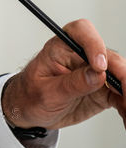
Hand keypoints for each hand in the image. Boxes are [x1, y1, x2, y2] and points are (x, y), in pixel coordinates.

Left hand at [1, 19, 125, 131]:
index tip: (100, 66)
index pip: (81, 32)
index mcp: (62, 47)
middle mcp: (81, 56)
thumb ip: (71, 83)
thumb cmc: (31, 94)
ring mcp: (94, 73)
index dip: (94, 44)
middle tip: (124, 92)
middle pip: (108, 57)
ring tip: (125, 110)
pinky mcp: (102, 90)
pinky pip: (120, 95)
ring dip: (125, 91)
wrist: (30, 109)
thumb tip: (96, 74)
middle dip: (121, 74)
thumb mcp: (46, 92)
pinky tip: (125, 115)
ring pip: (119, 75)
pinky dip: (125, 105)